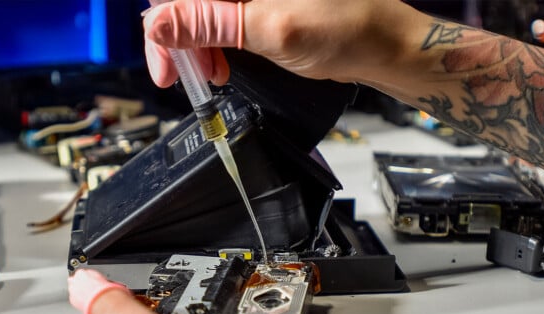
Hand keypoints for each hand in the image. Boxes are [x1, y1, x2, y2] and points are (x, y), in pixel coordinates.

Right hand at [143, 0, 422, 87]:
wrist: (385, 45)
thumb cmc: (347, 30)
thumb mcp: (271, 30)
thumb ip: (210, 24)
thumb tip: (157, 23)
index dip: (163, 25)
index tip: (165, 65)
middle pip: (187, 0)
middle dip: (178, 38)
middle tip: (181, 77)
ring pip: (202, 9)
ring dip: (196, 43)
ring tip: (210, 74)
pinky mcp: (261, 2)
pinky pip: (222, 16)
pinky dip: (215, 41)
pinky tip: (221, 62)